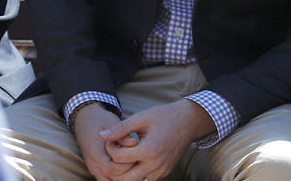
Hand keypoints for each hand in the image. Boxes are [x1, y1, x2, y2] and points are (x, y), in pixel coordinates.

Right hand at [72, 103, 136, 180]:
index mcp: (95, 151)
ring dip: (121, 176)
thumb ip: (122, 134)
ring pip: (108, 180)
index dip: (124, 166)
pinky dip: (117, 175)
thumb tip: (134, 142)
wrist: (86, 119)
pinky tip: (127, 166)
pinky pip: (106, 178)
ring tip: (133, 164)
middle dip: (125, 173)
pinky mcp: (95, 168)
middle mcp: (92, 162)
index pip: (109, 168)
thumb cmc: (101, 119)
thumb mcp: (113, 122)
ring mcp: (92, 167)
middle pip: (109, 177)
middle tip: (136, 161)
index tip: (136, 157)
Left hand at [99, 99, 214, 180]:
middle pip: (123, 179)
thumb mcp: (141, 117)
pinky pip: (146, 179)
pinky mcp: (164, 172)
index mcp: (149, 149)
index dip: (110, 149)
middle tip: (115, 152)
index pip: (118, 159)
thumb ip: (121, 128)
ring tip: (125, 156)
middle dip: (114, 167)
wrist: (188, 121)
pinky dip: (137, 173)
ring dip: (125, 173)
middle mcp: (156, 164)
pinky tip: (135, 159)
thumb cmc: (164, 116)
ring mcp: (161, 170)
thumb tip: (101, 136)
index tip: (112, 139)